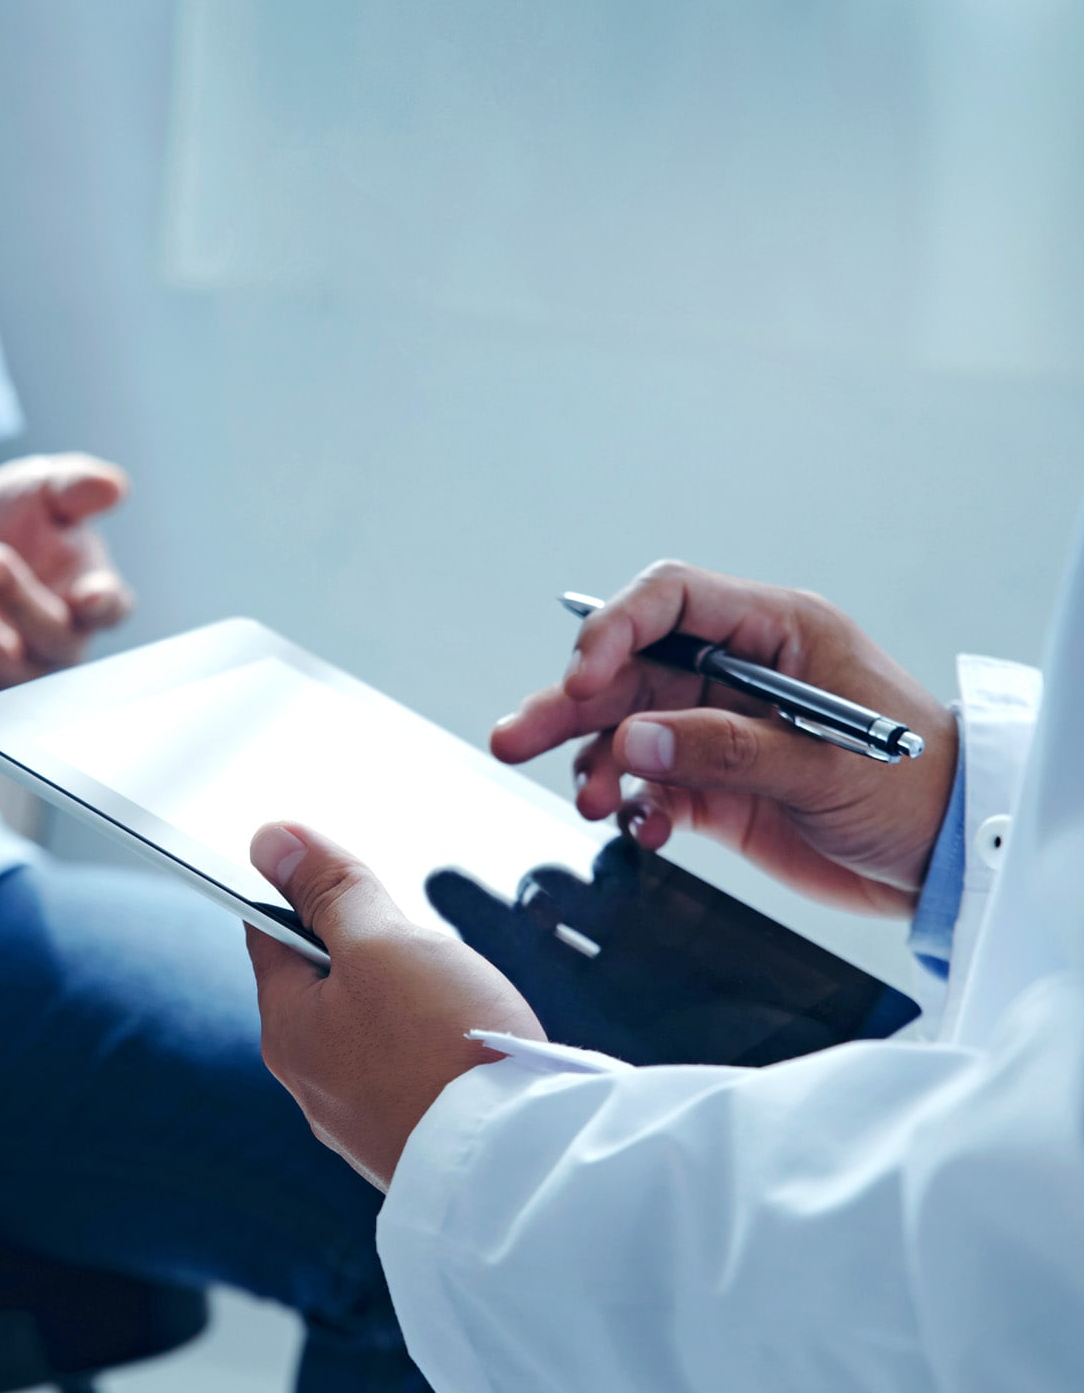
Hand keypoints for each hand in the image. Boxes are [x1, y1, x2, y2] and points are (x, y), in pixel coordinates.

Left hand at [0, 453, 133, 689]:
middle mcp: (59, 638)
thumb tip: (114, 486)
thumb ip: (76, 487)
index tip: (92, 594)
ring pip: (0, 663)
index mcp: (91, 592)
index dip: (104, 605)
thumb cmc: (17, 515)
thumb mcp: (44, 488)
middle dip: (20, 600)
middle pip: (52, 638)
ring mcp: (13, 661)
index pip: (110, 608)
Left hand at [245, 821, 543, 1190]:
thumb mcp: (383, 941)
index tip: (344, 877)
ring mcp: (358, 1115)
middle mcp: (310, 1079)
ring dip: (406, 994)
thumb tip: (270, 840)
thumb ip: (329, 890)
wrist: (518, 1165)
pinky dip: (431, 1041)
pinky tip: (466, 1042)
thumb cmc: (445, 1048)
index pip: (268, 932)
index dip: (303, 890)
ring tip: (451, 998)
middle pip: (325, 976)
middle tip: (419, 947)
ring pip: (371, 1021)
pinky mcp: (405, 1137)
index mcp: (286, 1027)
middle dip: (371, 946)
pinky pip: (406, 1065)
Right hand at [491, 561, 958, 915]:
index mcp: (773, 633)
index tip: (581, 678)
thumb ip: (725, 750)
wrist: (949, 862)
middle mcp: (735, 672)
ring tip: (586, 800)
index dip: (614, 630)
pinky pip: (648, 784)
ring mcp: (719, 728)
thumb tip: (635, 742)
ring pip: (625, 729)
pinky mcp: (713, 783)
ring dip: (592, 762)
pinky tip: (642, 827)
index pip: (668, 601)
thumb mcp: (826, 764)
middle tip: (514, 737)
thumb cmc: (917, 789)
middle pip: (627, 670)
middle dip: (569, 703)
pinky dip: (633, 806)